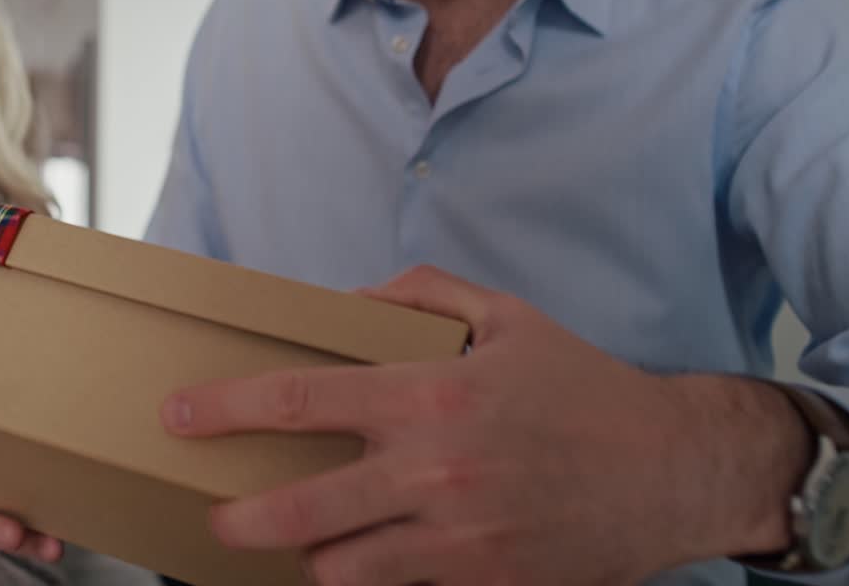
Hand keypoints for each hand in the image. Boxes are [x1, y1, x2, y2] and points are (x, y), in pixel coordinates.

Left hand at [161, 266, 806, 584]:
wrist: (670, 470)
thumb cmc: (582, 387)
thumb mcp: (506, 316)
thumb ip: (423, 292)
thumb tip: (349, 301)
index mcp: (430, 396)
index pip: (301, 400)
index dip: (226, 409)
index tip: (179, 416)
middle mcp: (435, 471)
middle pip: (303, 509)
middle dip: (239, 517)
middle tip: (214, 513)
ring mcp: (459, 537)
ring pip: (343, 569)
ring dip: (311, 558)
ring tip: (305, 542)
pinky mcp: (484, 583)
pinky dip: (374, 581)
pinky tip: (370, 563)